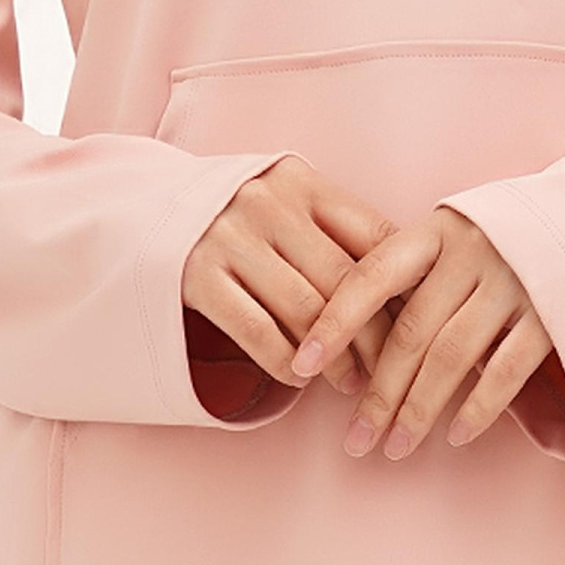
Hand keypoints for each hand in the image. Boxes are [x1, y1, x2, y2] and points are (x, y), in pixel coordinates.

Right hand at [182, 155, 399, 401]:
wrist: (142, 207)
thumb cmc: (237, 216)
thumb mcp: (285, 202)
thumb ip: (334, 230)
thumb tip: (408, 289)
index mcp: (301, 181)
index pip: (375, 234)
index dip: (405, 286)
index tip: (422, 324)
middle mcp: (267, 203)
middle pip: (346, 280)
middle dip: (376, 335)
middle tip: (391, 370)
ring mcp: (229, 238)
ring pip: (305, 310)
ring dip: (336, 357)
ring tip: (352, 383)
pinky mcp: (196, 275)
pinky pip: (256, 330)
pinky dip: (285, 362)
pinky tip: (300, 379)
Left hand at [288, 205, 560, 458]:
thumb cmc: (504, 244)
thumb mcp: (455, 241)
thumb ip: (413, 277)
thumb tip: (347, 342)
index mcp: (436, 231)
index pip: (371, 276)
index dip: (334, 321)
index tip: (301, 364)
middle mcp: (472, 251)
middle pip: (410, 332)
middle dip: (378, 393)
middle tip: (355, 441)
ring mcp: (515, 281)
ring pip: (451, 357)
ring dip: (419, 410)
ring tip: (395, 447)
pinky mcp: (553, 312)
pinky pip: (504, 371)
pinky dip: (478, 408)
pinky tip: (455, 435)